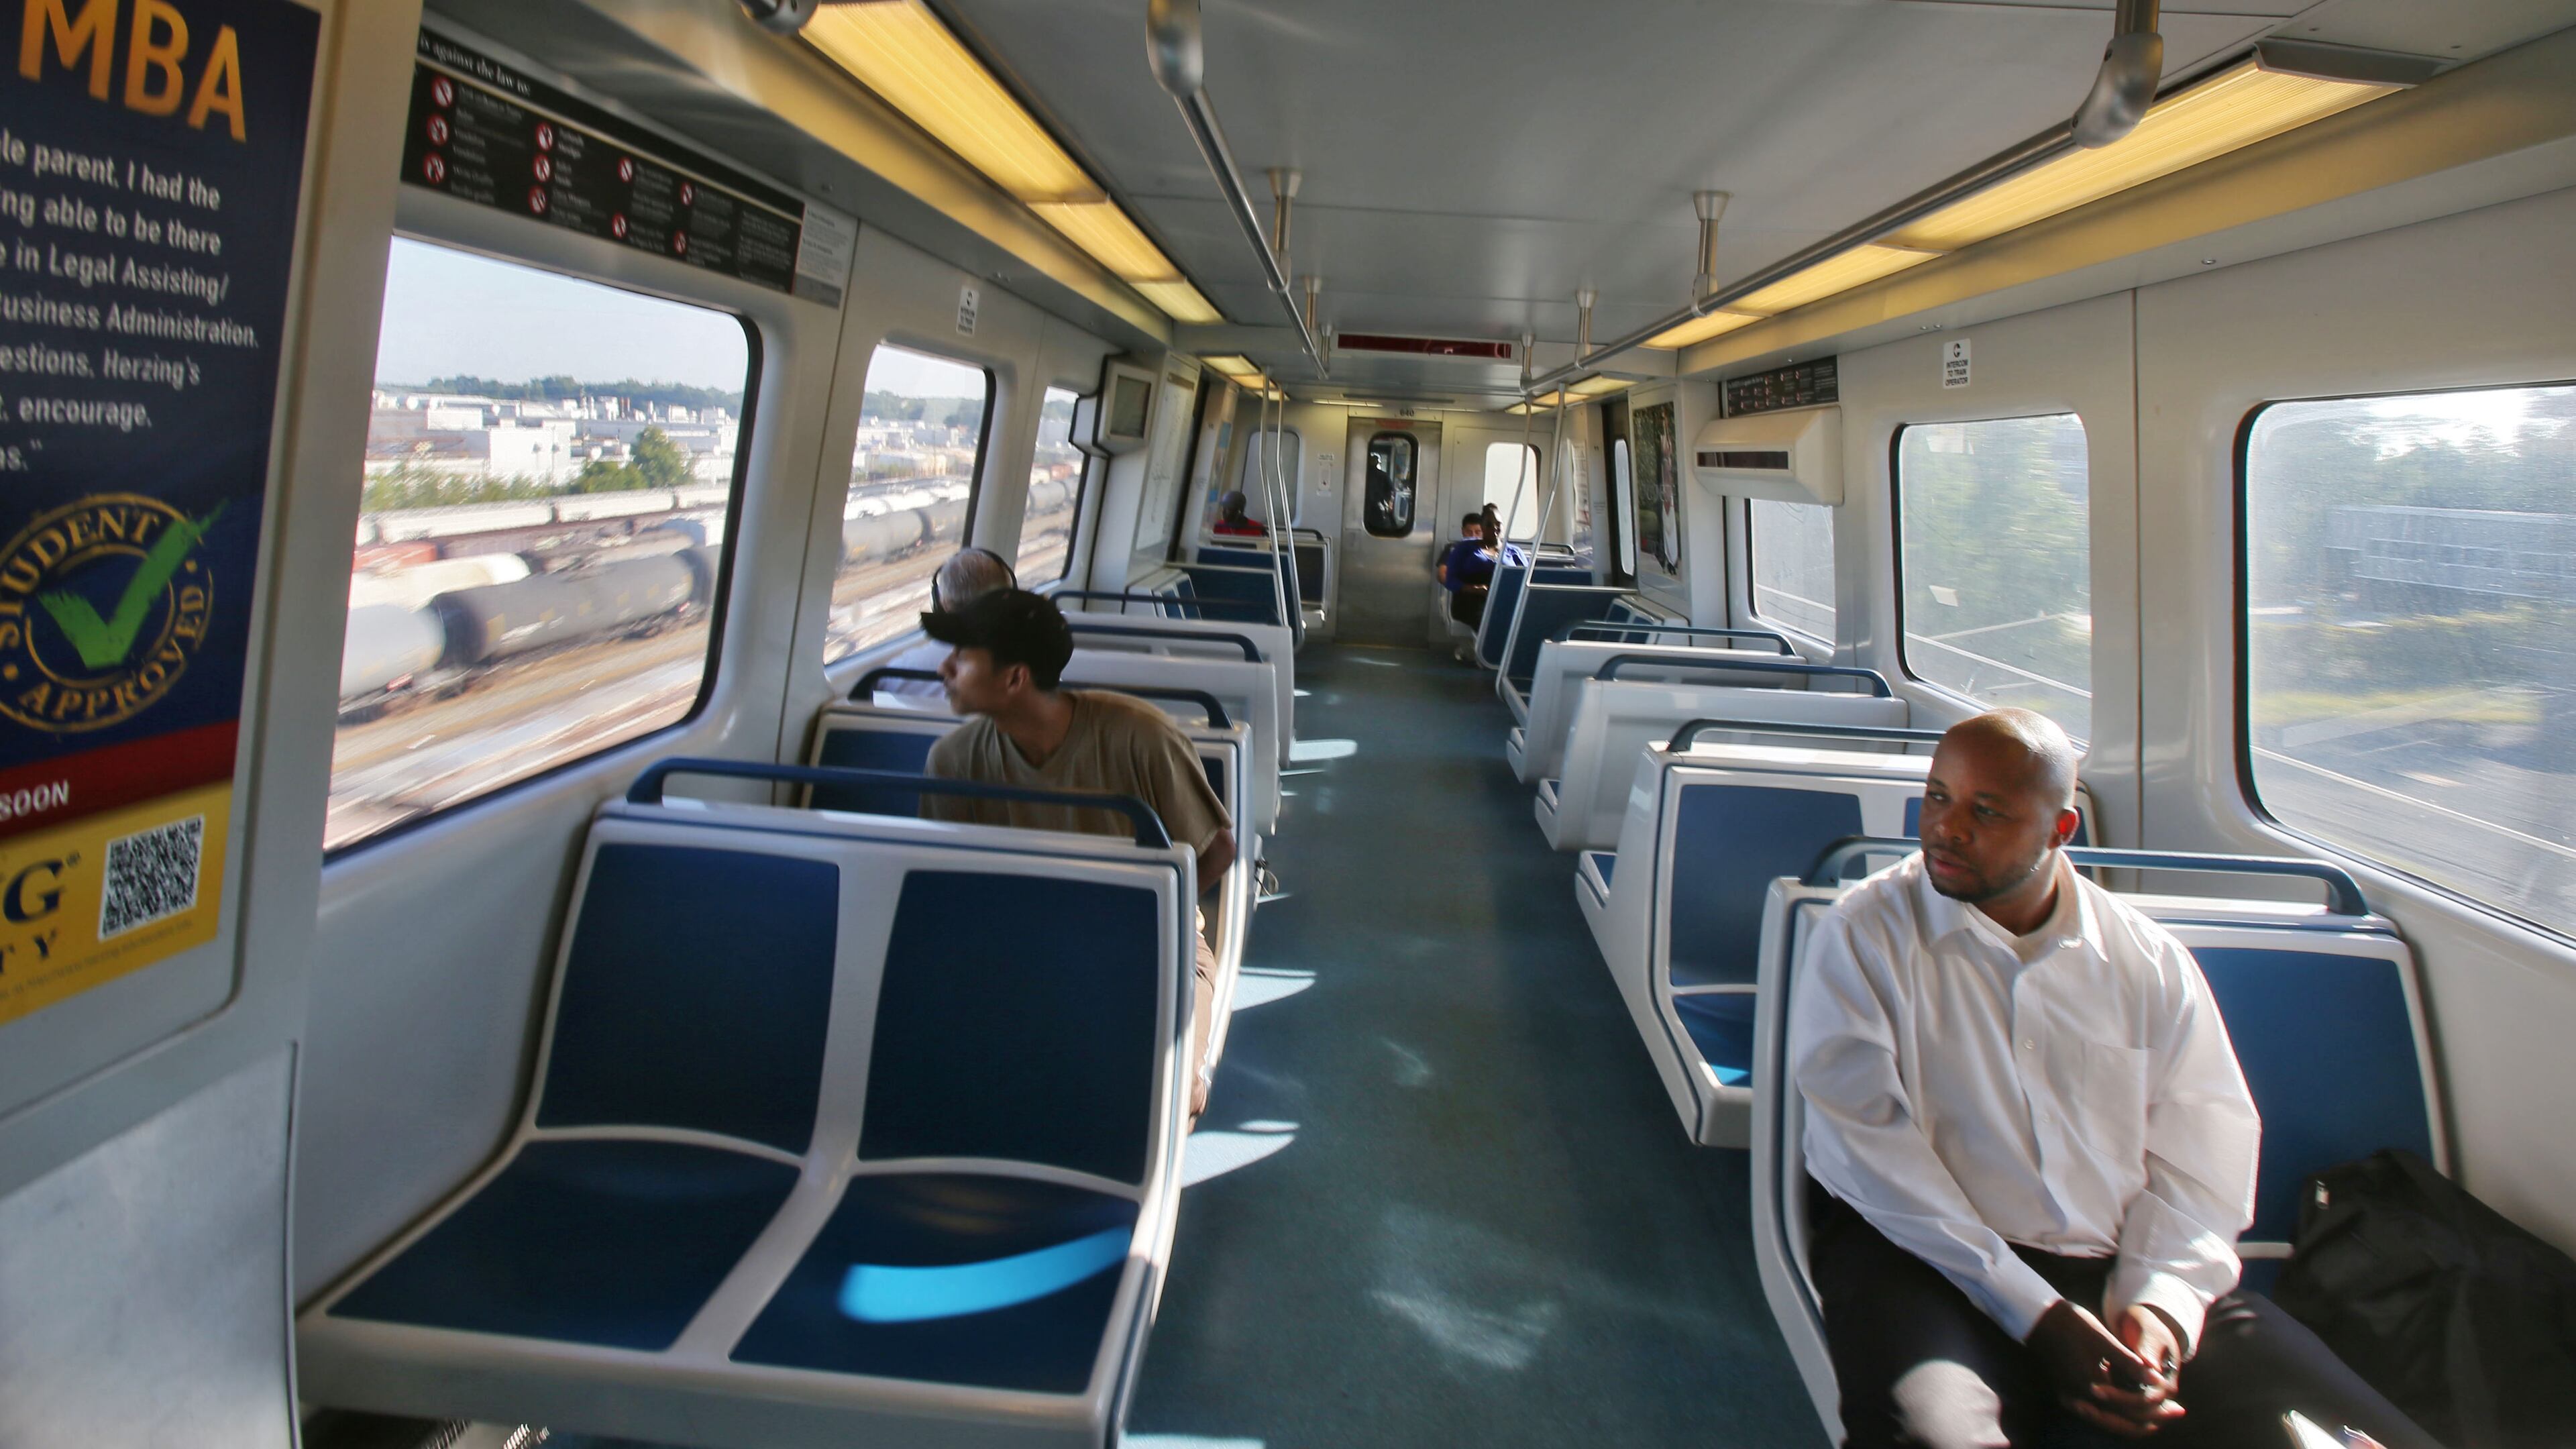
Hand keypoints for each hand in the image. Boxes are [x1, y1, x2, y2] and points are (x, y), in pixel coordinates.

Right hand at [2025, 1300, 2183, 1438]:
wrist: (2040, 1318)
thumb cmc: (2073, 1324)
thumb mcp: (2104, 1340)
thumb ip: (2130, 1363)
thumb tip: (2157, 1379)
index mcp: (2090, 1386)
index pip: (2131, 1407)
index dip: (2157, 1407)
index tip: (2178, 1405)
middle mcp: (2079, 1399)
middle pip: (2122, 1422)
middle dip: (2152, 1420)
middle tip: (2176, 1413)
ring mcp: (2071, 1399)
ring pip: (2109, 1422)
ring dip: (2136, 1421)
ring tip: (2160, 1418)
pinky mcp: (2069, 1395)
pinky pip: (2098, 1415)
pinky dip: (2119, 1416)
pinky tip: (2132, 1410)